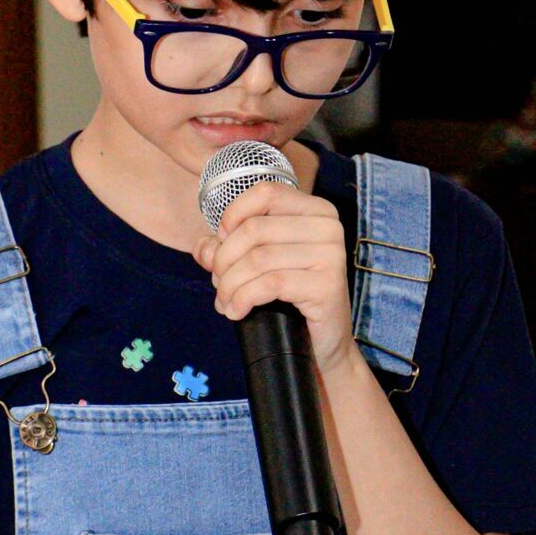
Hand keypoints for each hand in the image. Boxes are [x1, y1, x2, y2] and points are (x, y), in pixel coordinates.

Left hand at [192, 179, 356, 377]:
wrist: (323, 343)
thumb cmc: (291, 298)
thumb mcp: (258, 265)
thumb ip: (227, 248)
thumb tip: (204, 249)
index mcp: (315, 210)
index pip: (265, 192)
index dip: (233, 215)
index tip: (222, 243)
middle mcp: (328, 227)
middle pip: (254, 229)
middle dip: (224, 260)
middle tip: (219, 283)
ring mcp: (331, 255)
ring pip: (258, 259)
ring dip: (230, 284)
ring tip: (225, 301)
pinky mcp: (327, 285)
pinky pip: (270, 284)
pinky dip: (243, 298)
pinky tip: (236, 311)